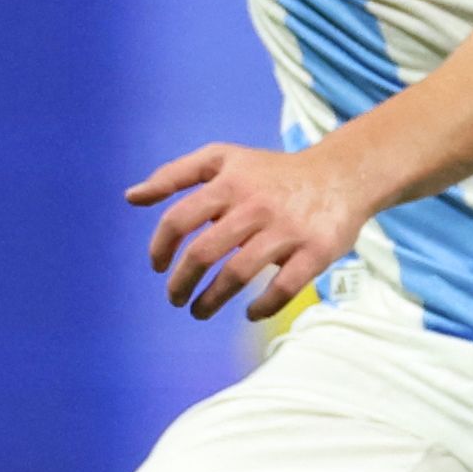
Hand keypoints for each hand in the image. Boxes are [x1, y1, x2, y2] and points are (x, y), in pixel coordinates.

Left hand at [130, 139, 373, 319]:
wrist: (342, 175)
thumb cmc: (272, 172)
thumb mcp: (223, 159)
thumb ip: (175, 174)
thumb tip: (130, 197)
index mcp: (230, 183)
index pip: (180, 219)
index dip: (161, 248)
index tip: (158, 267)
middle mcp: (256, 205)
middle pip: (204, 253)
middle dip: (182, 283)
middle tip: (175, 299)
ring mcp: (287, 230)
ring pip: (238, 274)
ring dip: (211, 301)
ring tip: (199, 312)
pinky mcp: (316, 251)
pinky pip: (283, 288)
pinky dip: (261, 306)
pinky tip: (249, 312)